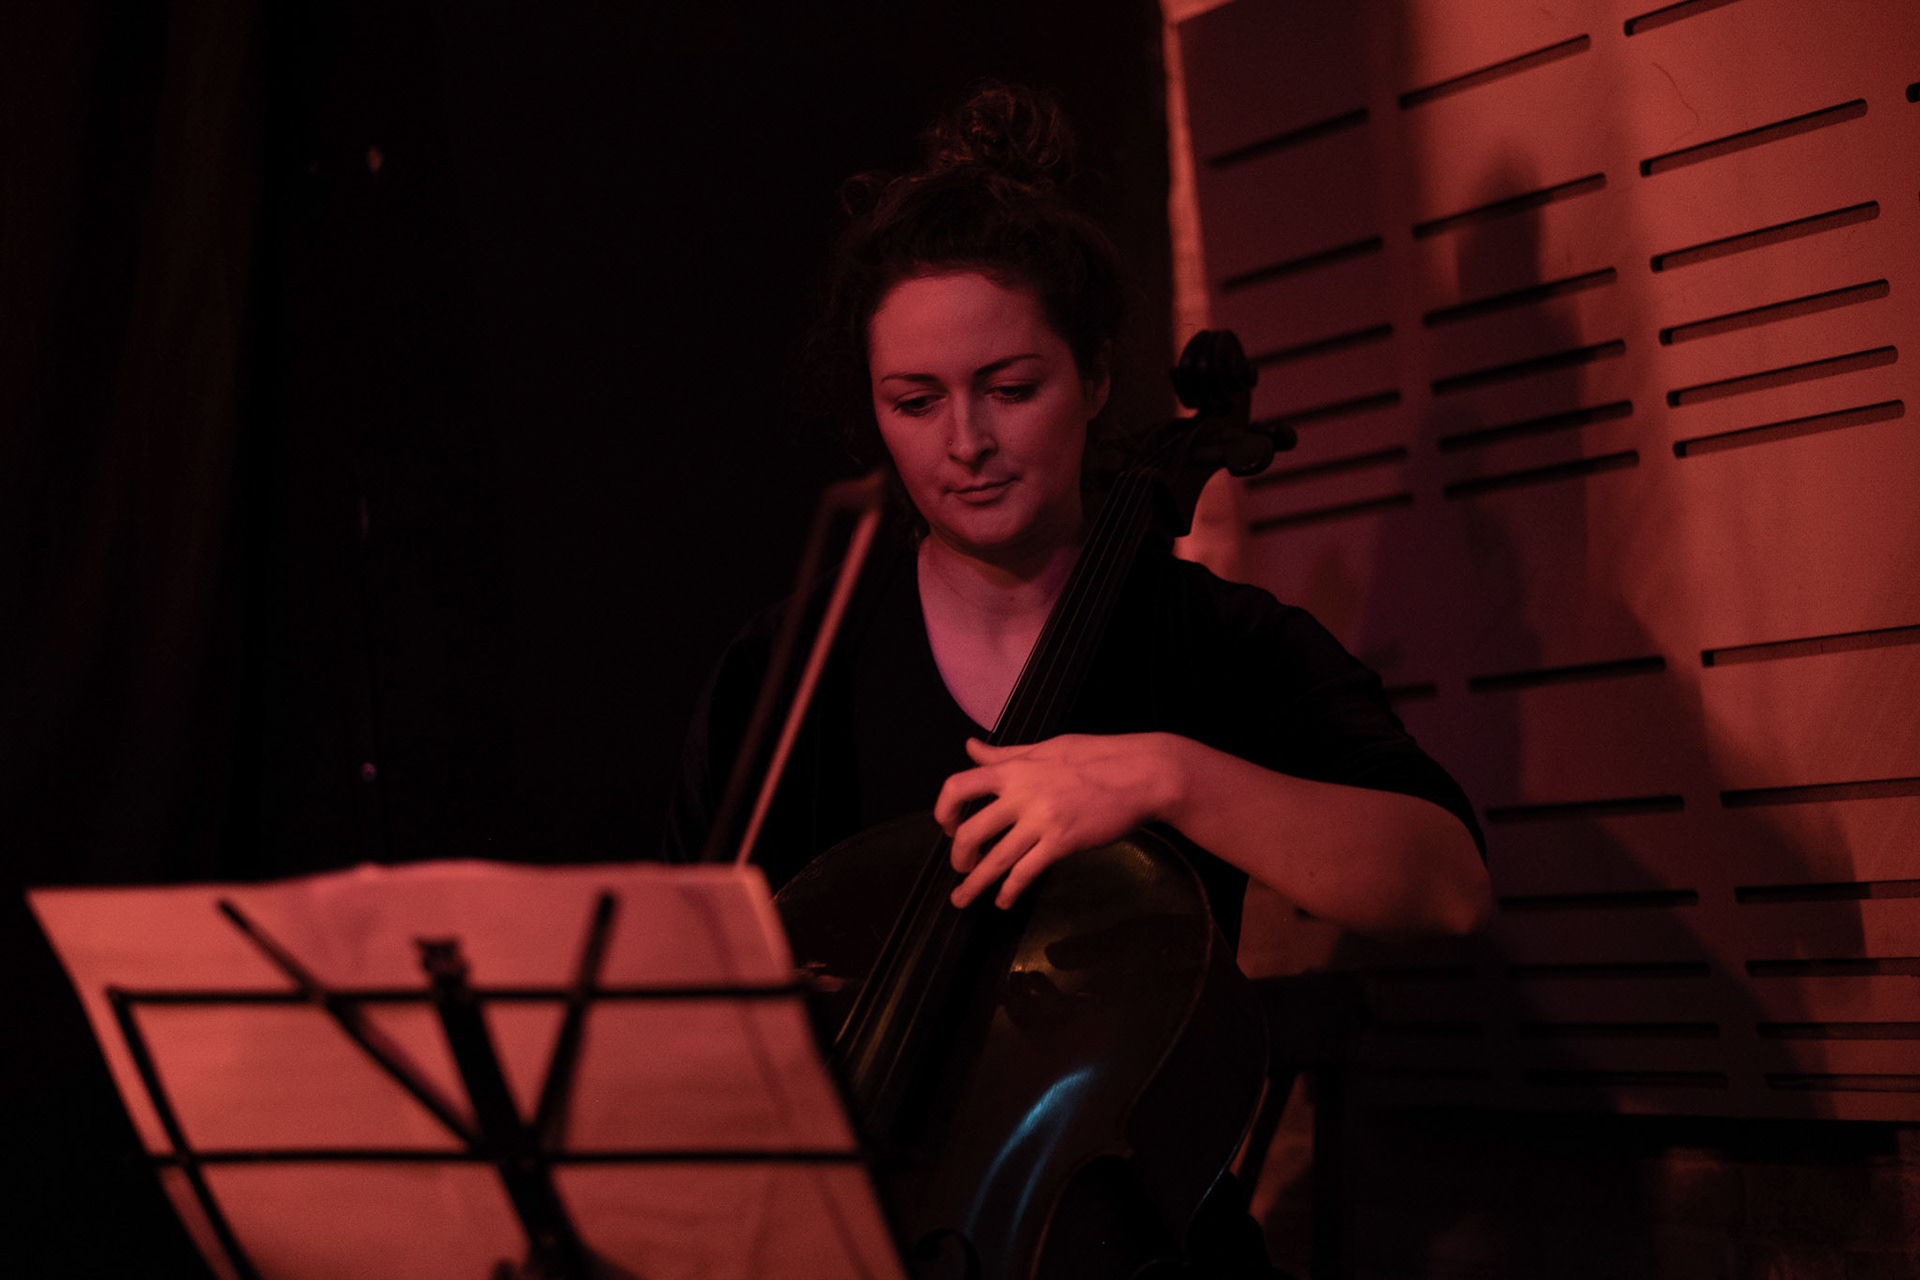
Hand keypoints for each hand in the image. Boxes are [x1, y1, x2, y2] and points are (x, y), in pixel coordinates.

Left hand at [934, 734, 1179, 909]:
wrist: (1142, 774)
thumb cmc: (1097, 756)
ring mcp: (1042, 821)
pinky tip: (1004, 901)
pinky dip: (1010, 890)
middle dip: (958, 856)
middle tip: (960, 866)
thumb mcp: (1045, 747)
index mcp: (1014, 769)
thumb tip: (970, 747)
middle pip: (970, 831)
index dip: (943, 809)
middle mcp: (1021, 795)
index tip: (946, 825)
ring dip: (974, 883)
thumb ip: (1004, 754)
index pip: (959, 786)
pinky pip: (1027, 872)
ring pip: (995, 859)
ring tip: (961, 899)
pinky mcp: (1062, 842)